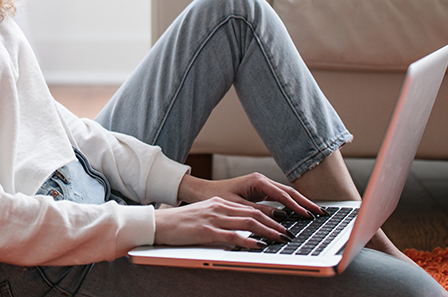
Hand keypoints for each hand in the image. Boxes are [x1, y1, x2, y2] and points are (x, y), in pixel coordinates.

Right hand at [153, 197, 291, 248]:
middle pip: (254, 214)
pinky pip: (232, 235)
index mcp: (220, 203)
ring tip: (280, 239)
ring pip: (248, 222)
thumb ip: (222, 219)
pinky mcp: (206, 231)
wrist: (159, 223)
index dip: (269, 216)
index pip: (250, 208)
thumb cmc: (180, 223)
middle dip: (274, 224)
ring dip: (267, 231)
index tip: (282, 225)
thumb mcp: (204, 216)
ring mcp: (213, 218)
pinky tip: (258, 245)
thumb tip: (241, 229)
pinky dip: (248, 240)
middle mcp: (219, 207)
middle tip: (288, 233)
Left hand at [177, 172, 324, 221]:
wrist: (202, 192)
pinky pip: (279, 198)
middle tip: (320, 213)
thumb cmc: (216, 197)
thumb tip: (280, 218)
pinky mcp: (260, 191)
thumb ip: (258, 211)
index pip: (283, 195)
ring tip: (315, 213)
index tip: (308, 215)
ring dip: (300, 203)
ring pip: (286, 194)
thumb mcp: (237, 206)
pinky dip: (290, 204)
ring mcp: (261, 185)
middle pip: (289, 192)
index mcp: (257, 181)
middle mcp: (261, 180)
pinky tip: (299, 212)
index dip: (296, 206)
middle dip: (305, 202)